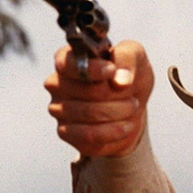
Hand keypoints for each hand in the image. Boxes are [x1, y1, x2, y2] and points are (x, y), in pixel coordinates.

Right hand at [44, 41, 153, 156]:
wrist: (132, 109)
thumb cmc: (129, 77)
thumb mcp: (136, 58)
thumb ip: (127, 59)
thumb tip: (120, 80)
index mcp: (69, 59)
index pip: (68, 63)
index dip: (92, 69)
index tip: (112, 71)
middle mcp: (57, 83)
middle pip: (85, 91)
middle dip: (116, 95)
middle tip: (133, 97)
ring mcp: (58, 108)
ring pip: (89, 113)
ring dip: (118, 112)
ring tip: (131, 108)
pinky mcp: (65, 132)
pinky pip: (88, 134)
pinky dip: (113, 131)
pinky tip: (126, 126)